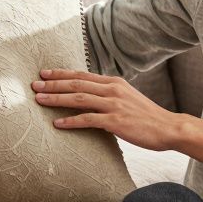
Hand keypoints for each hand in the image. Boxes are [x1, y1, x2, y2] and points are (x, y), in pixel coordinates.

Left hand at [31, 69, 185, 150]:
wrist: (168, 128)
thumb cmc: (147, 116)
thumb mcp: (127, 98)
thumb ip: (109, 95)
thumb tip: (90, 97)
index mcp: (114, 82)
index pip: (82, 74)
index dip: (61, 73)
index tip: (44, 73)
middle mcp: (112, 89)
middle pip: (76, 83)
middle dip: (53, 84)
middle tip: (34, 85)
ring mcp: (114, 104)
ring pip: (78, 98)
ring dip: (56, 99)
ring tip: (39, 100)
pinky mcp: (115, 121)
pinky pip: (88, 119)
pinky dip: (70, 121)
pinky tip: (57, 123)